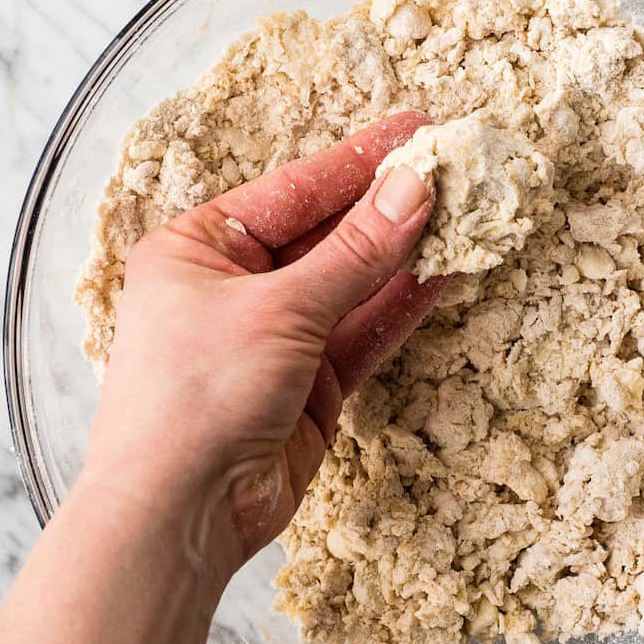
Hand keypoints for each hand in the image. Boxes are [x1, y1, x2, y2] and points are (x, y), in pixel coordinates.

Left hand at [83, 111, 443, 585]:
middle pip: (328, 235)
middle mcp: (237, 286)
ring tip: (463, 217)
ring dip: (404, 255)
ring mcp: (278, 336)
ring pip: (353, 284)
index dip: (357, 161)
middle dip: (388, 208)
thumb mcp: (278, 309)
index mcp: (200, 248)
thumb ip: (353, 252)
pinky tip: (442, 275)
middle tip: (452, 170)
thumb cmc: (198, 394)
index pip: (294, 190)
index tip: (414, 129)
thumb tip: (413, 187)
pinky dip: (400, 307)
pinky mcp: (311, 382)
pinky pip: (363, 332)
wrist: (181, 513)